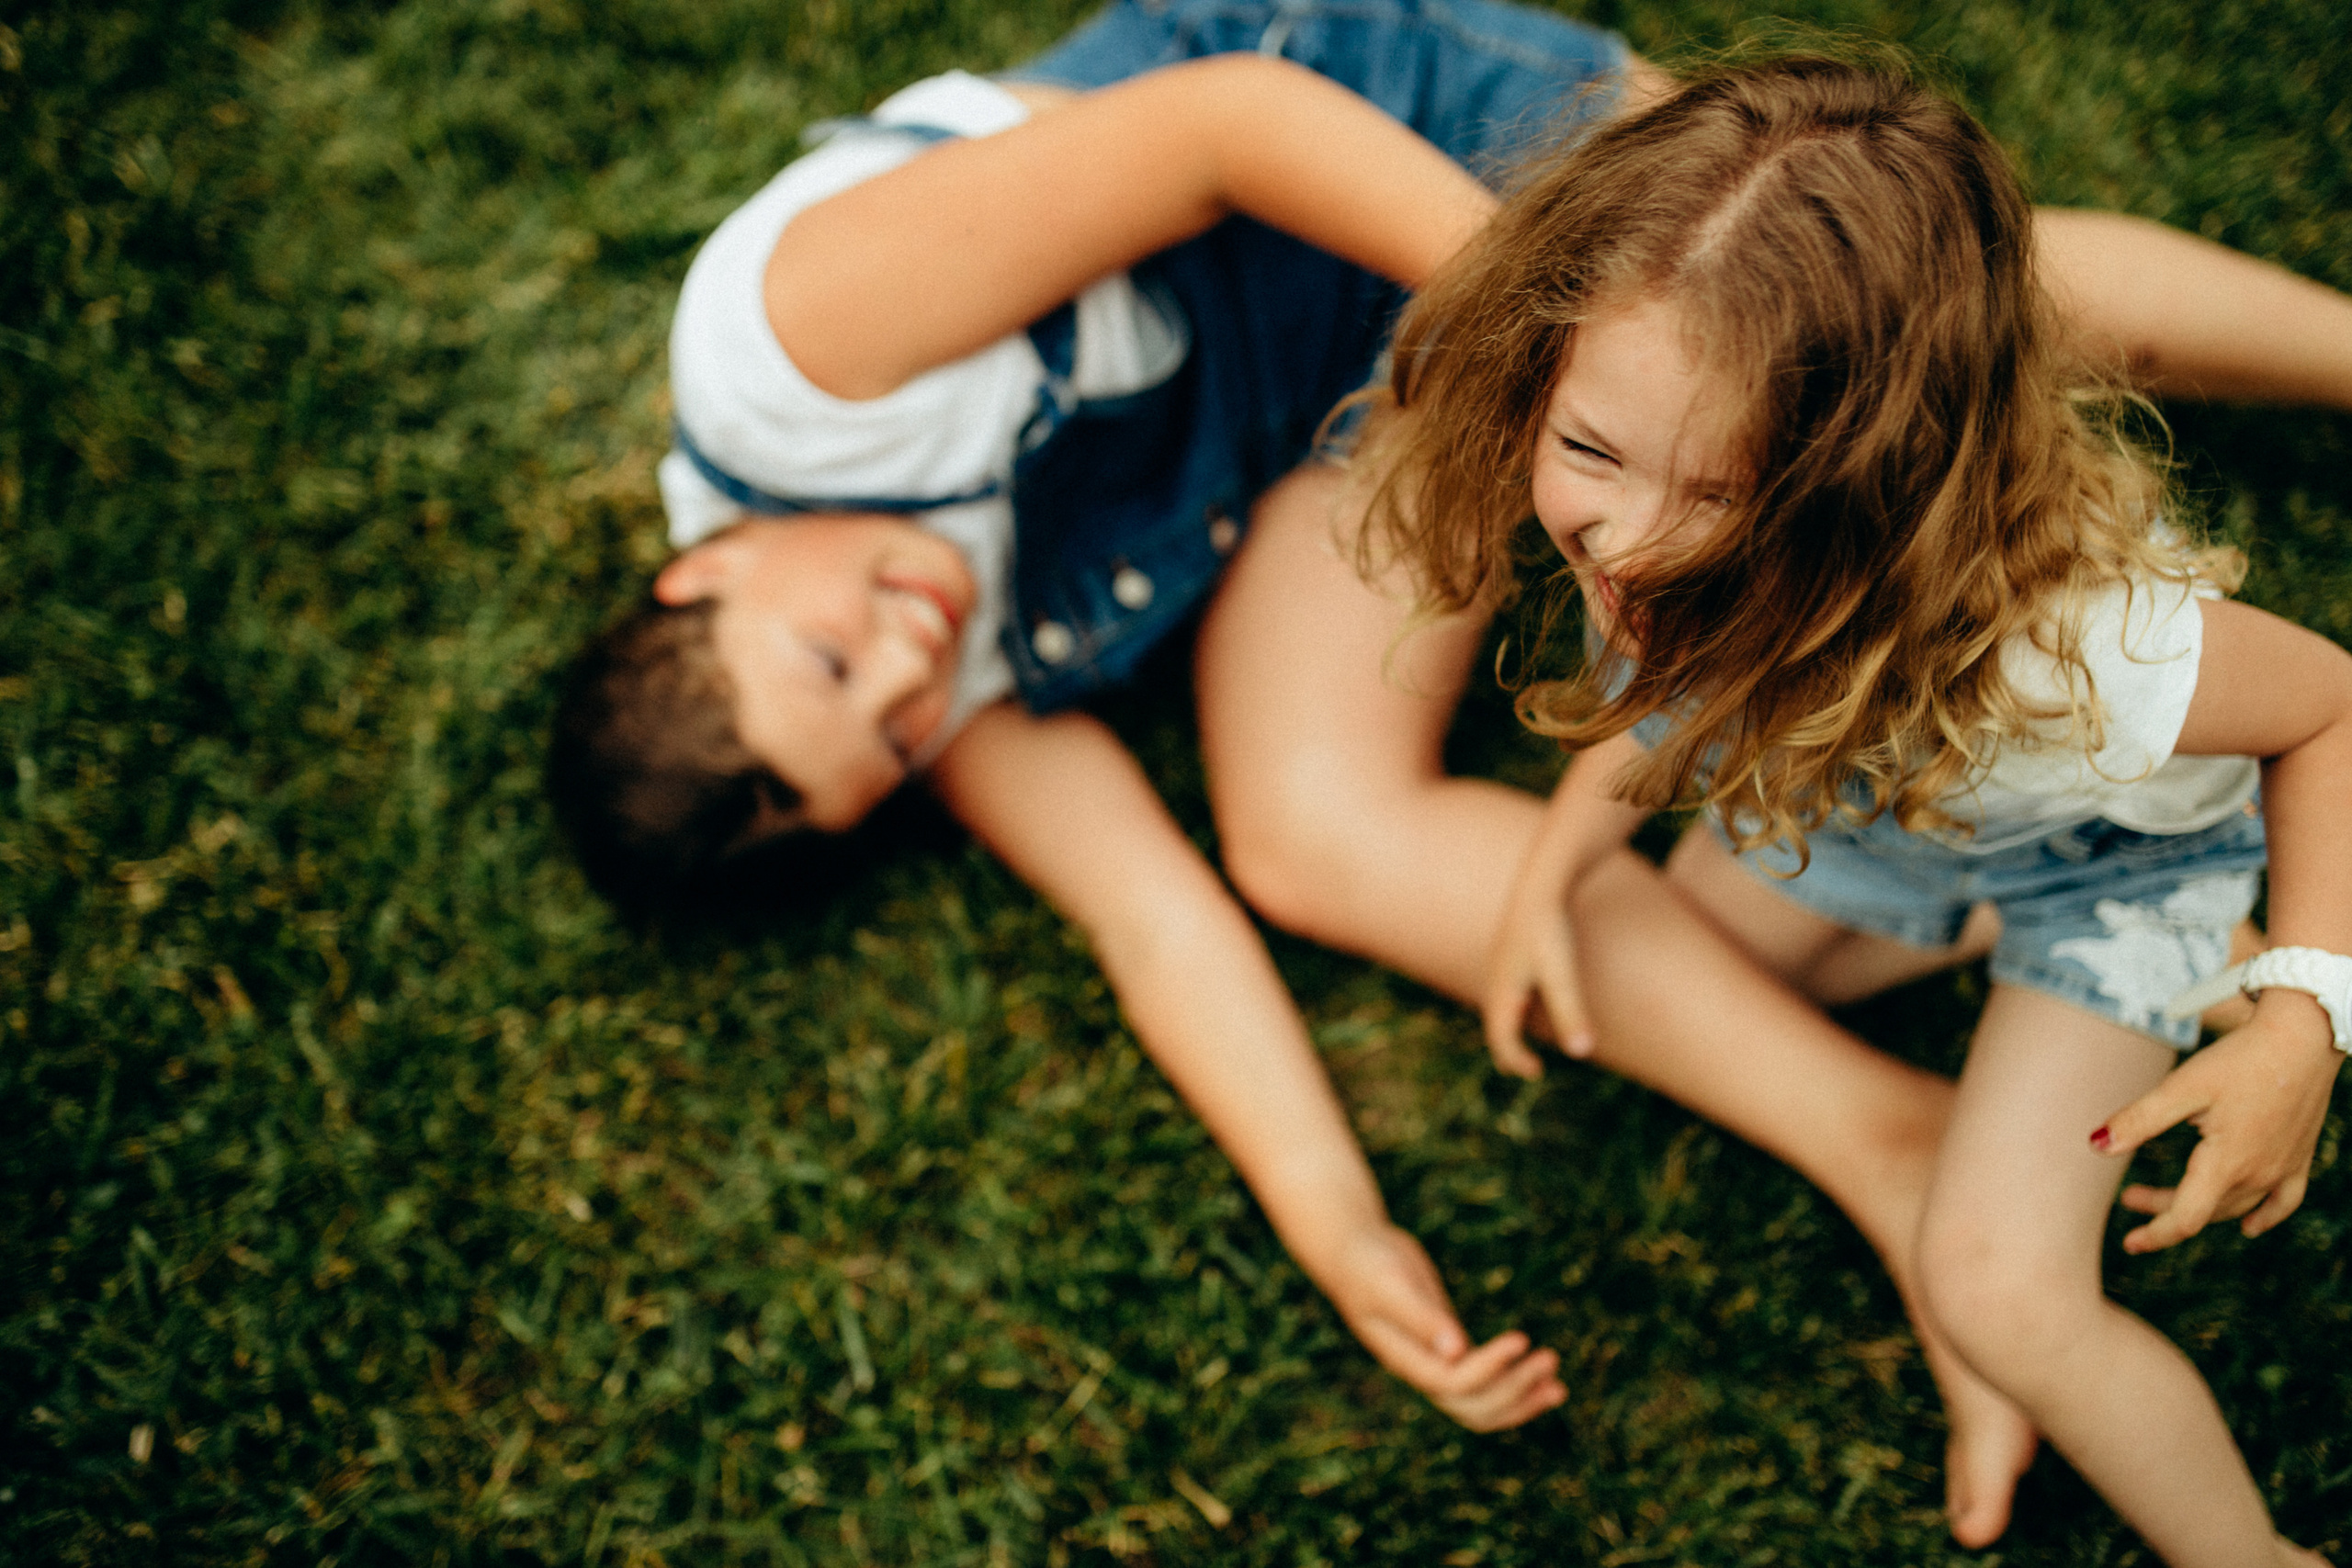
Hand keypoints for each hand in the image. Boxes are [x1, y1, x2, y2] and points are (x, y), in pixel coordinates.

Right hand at [1320, 1223, 1565, 1431]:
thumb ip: (1420, 1317)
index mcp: (1405, 1359)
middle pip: (1472, 1406)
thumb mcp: (1390, 1285)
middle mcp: (1421, 1370)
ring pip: (1481, 1405)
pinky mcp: (1448, 1348)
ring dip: (1521, 1400)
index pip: (1452, 1383)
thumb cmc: (1367, 1263)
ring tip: (1558, 1386)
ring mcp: (1435, 1362)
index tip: (1522, 1339)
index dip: (1490, 1369)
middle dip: (1514, 1391)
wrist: (1353, 1250)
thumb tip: (1455, 1350)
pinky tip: (1541, 1374)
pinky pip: (1484, 1383)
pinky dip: (1515, 1384)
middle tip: (1550, 1360)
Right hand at [1483, 865, 1594, 1079]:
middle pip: (1494, 1026)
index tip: (1537, 1072)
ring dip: (1508, 1030)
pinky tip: (1529, 1001)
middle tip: (1527, 1068)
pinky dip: (1513, 1009)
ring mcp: (1500, 966)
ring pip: (1498, 1008)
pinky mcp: (1510, 953)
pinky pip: (1506, 991)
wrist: (1541, 884)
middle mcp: (1495, 981)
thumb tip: (1582, 1053)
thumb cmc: (1551, 930)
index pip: (1501, 1039)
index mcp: (1502, 992)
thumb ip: (1572, 1013)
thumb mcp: (1563, 975)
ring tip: (1524, 1042)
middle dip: (1507, 1050)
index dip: (1517, 1060)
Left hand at [2092, 990, 2343, 1252]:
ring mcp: (2284, 1167)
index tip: (2130, 1243)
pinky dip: (2263, 1216)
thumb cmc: (2240, 1059)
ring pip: (2237, 1205)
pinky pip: (2283, 1201)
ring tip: (2168, 1197)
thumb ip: (2139, 1120)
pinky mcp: (2300, 1155)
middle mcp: (2259, 1174)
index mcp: (2227, 1163)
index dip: (2155, 1234)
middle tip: (2130, 1197)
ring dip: (2201, 1208)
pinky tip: (2249, 1226)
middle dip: (2164, 1209)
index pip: (2185, 1218)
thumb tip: (2097, 1147)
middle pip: (2206, 1210)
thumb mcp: (2182, 1087)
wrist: (2304, 1036)